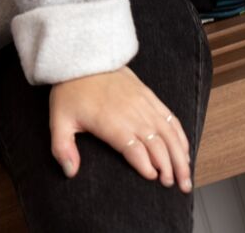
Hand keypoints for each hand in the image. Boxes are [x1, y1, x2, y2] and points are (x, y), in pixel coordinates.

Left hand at [49, 66, 191, 192]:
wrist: (82, 58)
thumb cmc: (71, 91)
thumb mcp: (59, 119)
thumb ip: (62, 147)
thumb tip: (69, 172)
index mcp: (113, 123)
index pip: (136, 150)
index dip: (147, 166)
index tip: (153, 178)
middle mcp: (133, 115)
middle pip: (158, 146)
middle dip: (169, 168)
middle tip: (174, 186)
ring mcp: (144, 104)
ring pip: (170, 134)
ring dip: (180, 157)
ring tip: (185, 177)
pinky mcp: (149, 96)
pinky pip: (170, 118)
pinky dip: (180, 136)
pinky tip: (184, 151)